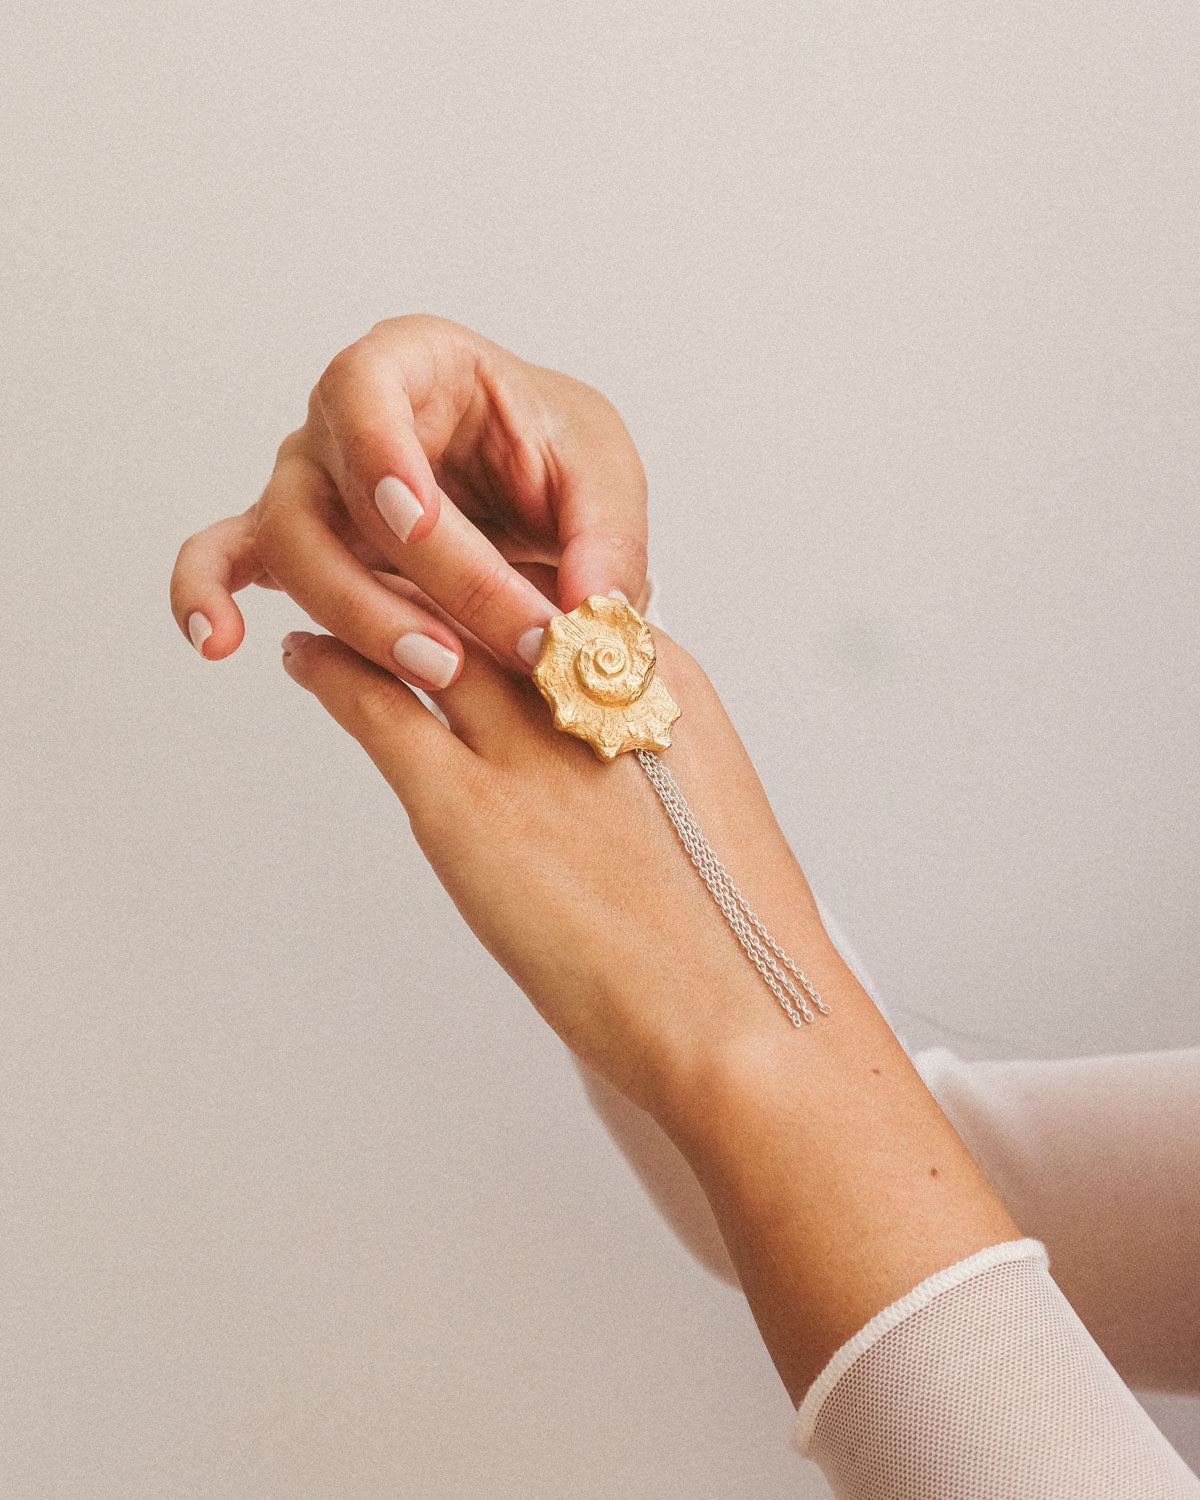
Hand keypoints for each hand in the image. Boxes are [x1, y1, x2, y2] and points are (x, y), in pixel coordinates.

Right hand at [170, 315, 648, 691]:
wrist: (530, 493)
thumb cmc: (552, 456)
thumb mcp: (604, 476)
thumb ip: (606, 540)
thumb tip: (592, 616)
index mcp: (415, 367)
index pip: (363, 387)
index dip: (379, 455)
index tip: (421, 522)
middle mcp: (342, 422)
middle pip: (326, 494)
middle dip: (405, 581)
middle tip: (479, 647)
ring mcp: (308, 484)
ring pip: (289, 547)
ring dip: (358, 619)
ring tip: (437, 671)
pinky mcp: (294, 545)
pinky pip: (220, 560)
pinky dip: (205, 597)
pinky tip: (220, 643)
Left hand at [277, 612, 1018, 1404]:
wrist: (743, 1013)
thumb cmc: (735, 935)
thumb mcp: (703, 808)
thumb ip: (641, 759)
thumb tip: (595, 766)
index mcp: (658, 682)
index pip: (559, 597)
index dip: (500, 579)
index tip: (462, 576)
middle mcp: (588, 688)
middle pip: (486, 593)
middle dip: (432, 568)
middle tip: (379, 551)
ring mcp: (523, 744)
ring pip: (422, 631)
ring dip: (370, 604)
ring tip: (328, 589)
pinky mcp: (466, 806)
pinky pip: (377, 705)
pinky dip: (333, 671)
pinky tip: (309, 658)